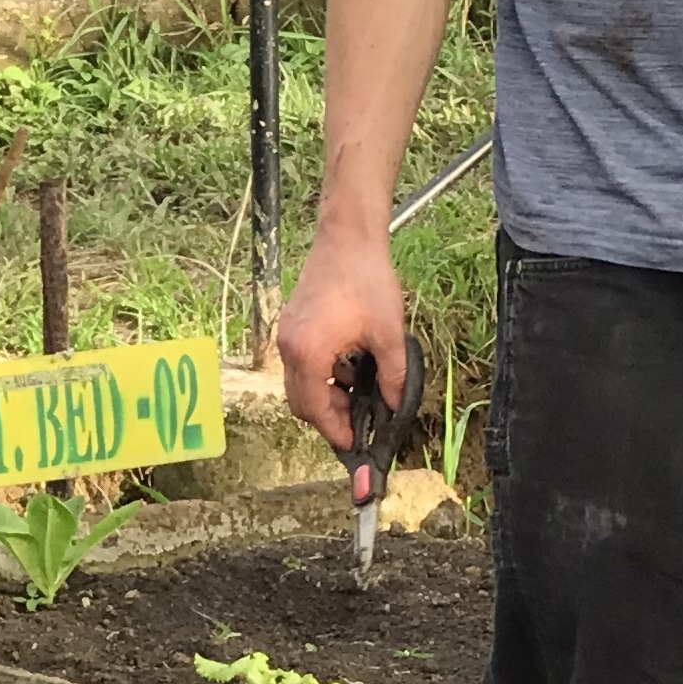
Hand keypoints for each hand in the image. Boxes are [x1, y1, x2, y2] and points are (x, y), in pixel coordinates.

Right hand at [278, 221, 410, 505]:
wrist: (347, 238)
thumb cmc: (367, 281)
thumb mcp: (389, 333)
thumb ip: (393, 375)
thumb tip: (395, 406)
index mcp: (309, 354)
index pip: (315, 409)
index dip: (335, 431)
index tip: (354, 444)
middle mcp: (289, 348)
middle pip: (301, 401)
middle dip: (328, 417)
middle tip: (358, 424)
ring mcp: (287, 334)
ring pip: (300, 383)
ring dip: (326, 395)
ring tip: (359, 393)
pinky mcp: (292, 324)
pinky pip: (302, 362)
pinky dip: (321, 374)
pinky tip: (350, 366)